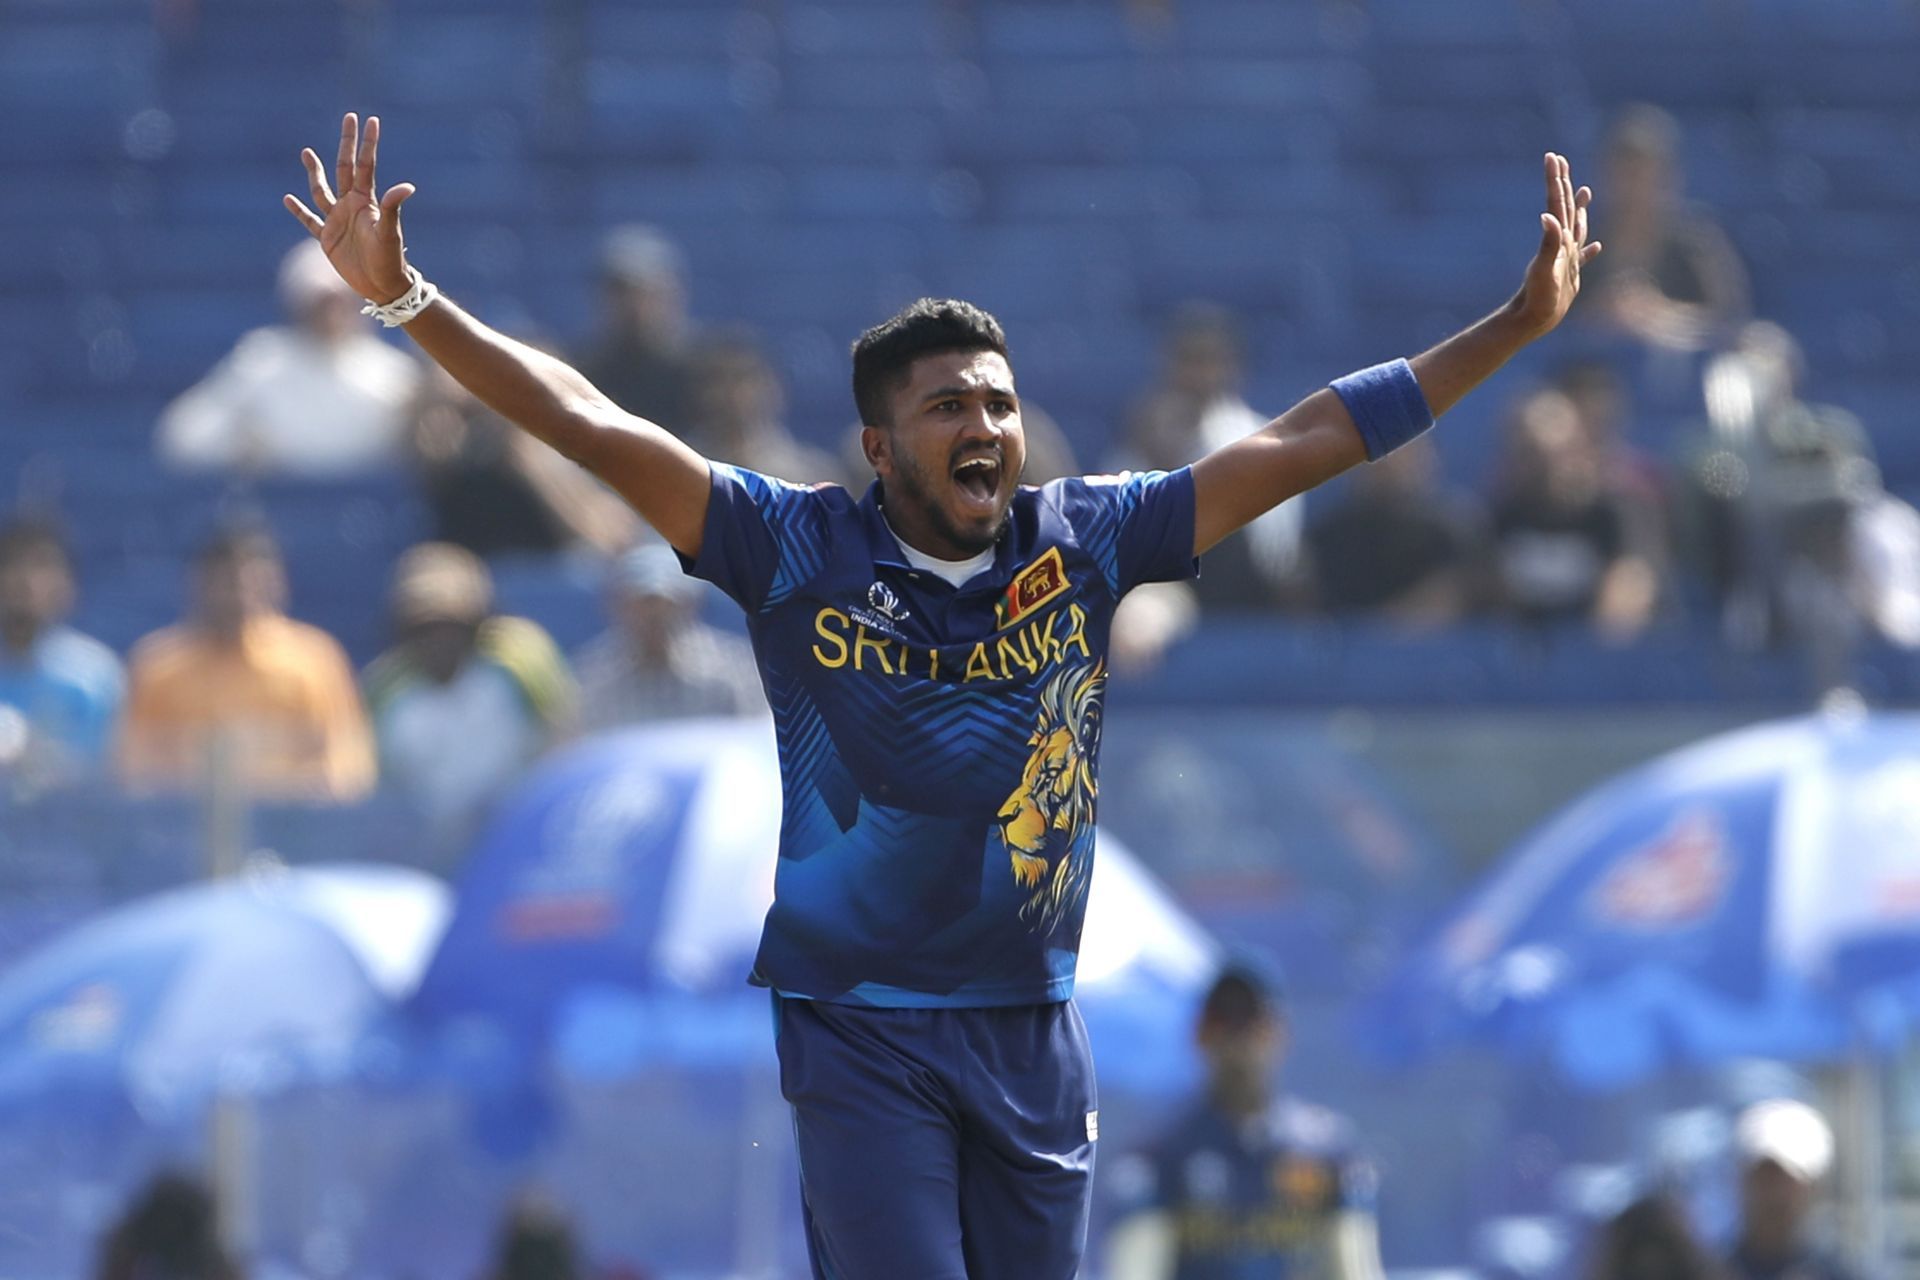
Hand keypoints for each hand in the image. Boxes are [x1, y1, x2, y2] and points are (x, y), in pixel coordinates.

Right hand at [283, 113, 414, 303]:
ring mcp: (338, 220)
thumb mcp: (389, 232)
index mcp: (366, 201)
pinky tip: (288, 199)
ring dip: (315, 172)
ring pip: (322, 190)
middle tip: (348, 117)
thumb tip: (407, 186)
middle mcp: (351, 205)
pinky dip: (299, 210)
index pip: (365, 164)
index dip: (366, 143)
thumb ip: (392, 208)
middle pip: (344, 167)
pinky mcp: (327, 238)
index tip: (369, 120)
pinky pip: (310, 220)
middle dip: (346, 143)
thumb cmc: (390, 259)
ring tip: (307, 152)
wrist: (382, 286)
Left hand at [1508, 152, 1601, 338]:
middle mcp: (1561, 244)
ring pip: (1575, 226)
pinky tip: (1596, 246)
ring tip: (1584, 190)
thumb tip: (1547, 216)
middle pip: (1564, 207)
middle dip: (1562, 183)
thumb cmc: (1538, 297)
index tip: (1551, 157)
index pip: (1556, 202)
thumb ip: (1548, 242)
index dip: (1555, 180)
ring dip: (1579, 208)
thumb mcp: (1544, 269)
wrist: (1533, 321)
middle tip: (1559, 161)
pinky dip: (1589, 249)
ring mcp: (1566, 259)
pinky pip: (1583, 257)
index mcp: (1557, 238)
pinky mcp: (1570, 276)